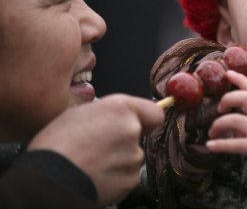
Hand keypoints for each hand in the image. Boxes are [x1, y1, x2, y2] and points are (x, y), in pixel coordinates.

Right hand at [27, 94, 163, 205]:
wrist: (48, 180)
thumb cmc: (56, 145)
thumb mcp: (78, 113)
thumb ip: (107, 112)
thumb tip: (116, 118)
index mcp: (120, 108)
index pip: (154, 112)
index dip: (145, 119)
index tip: (138, 123)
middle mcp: (132, 130)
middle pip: (139, 135)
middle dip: (124, 140)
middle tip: (99, 146)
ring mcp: (133, 156)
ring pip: (132, 156)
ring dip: (119, 159)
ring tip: (92, 162)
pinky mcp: (131, 179)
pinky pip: (127, 175)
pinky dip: (116, 177)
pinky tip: (95, 175)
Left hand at [206, 71, 246, 159]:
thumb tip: (231, 117)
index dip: (241, 79)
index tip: (228, 73)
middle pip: (246, 98)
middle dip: (228, 99)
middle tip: (220, 109)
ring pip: (236, 120)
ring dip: (218, 124)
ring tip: (212, 132)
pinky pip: (235, 144)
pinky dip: (220, 145)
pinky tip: (209, 146)